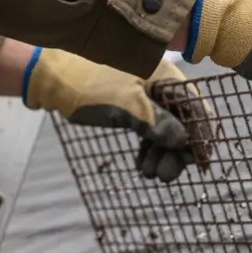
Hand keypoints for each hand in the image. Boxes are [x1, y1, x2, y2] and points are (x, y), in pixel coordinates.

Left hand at [22, 47, 211, 182]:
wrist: (51, 76)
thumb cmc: (88, 84)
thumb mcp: (124, 106)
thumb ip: (156, 123)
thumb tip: (183, 141)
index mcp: (165, 76)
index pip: (196, 107)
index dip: (200, 136)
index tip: (198, 163)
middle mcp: (160, 84)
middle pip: (183, 121)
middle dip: (177, 151)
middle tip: (165, 176)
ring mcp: (145, 95)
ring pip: (165, 128)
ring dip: (161, 153)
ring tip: (149, 174)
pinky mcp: (130, 105)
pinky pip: (148, 128)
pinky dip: (148, 147)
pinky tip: (141, 166)